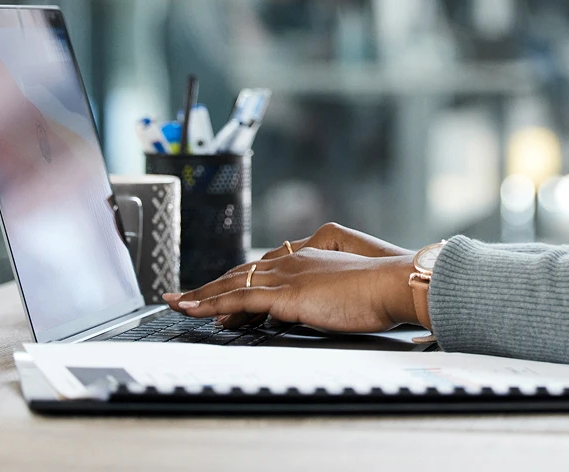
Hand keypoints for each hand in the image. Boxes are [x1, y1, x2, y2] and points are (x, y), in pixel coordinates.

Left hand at [162, 225, 418, 332]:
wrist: (391, 283)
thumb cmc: (378, 289)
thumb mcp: (345, 290)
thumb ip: (322, 292)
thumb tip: (304, 304)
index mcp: (307, 259)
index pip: (262, 270)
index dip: (237, 279)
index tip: (220, 288)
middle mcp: (292, 262)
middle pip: (240, 273)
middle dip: (209, 284)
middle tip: (183, 294)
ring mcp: (287, 276)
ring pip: (232, 284)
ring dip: (201, 295)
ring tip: (177, 303)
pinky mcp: (285, 294)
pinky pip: (237, 299)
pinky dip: (211, 304)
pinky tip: (192, 310)